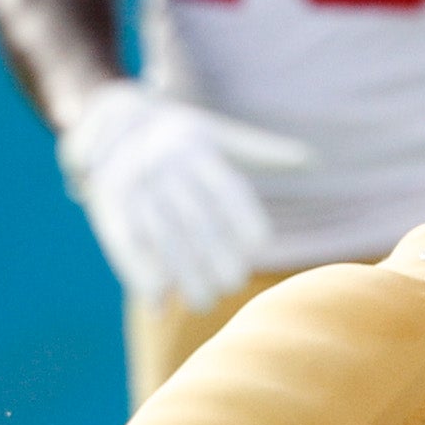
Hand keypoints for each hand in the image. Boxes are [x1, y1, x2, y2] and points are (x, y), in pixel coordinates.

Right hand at [57, 79, 305, 313]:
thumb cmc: (181, 135)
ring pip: (162, 237)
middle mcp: (165, 165)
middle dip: (214, 255)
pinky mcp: (110, 207)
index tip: (260, 246)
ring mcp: (135, 187)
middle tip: (233, 285)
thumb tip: (314, 160)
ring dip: (182, 274)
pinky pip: (127, 245)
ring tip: (203, 303)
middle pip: (195, 218)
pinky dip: (141, 277)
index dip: (243, 218)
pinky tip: (159, 305)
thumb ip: (263, 151)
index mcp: (197, 149)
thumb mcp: (220, 135)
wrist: (112, 120)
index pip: (225, 187)